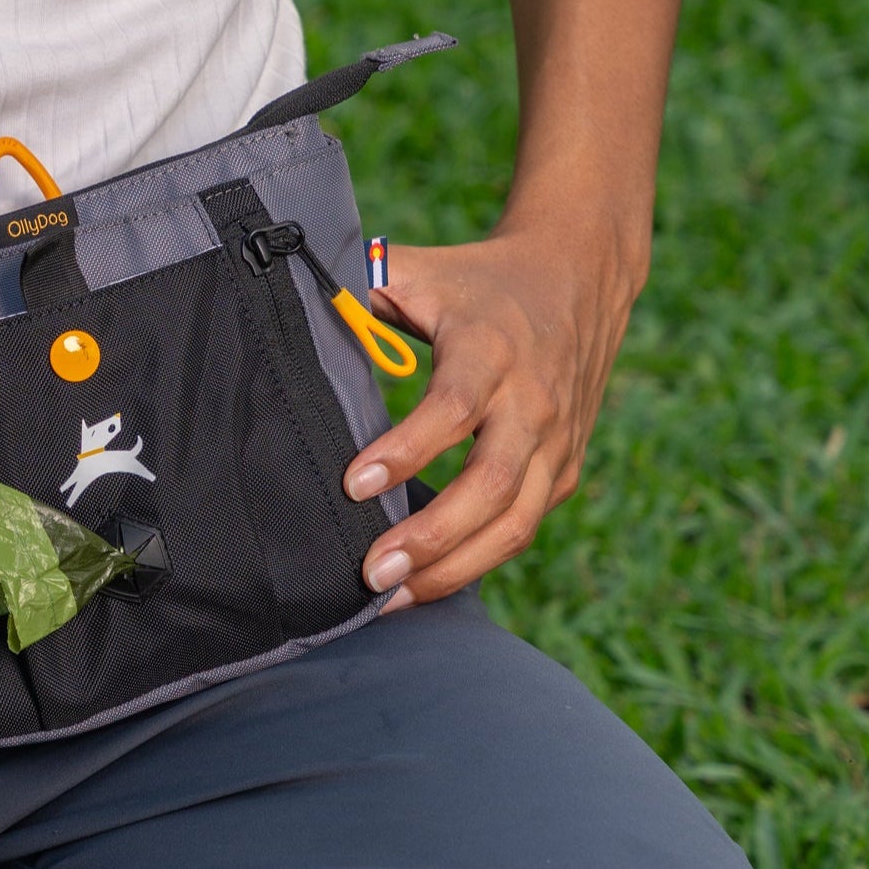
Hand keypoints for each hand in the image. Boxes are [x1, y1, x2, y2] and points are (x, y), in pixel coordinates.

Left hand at [340, 230, 635, 608]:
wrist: (577, 276)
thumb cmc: (476, 279)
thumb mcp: (421, 270)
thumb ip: (360, 284)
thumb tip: (291, 302)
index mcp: (490, 349)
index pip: (452, 408)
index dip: (407, 451)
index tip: (354, 484)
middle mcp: (532, 402)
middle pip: (491, 486)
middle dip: (431, 538)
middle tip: (371, 573)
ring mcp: (555, 441)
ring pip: (515, 524)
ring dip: (454, 569)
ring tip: (392, 598)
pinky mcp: (563, 469)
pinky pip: (523, 527)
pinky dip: (478, 561)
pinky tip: (429, 581)